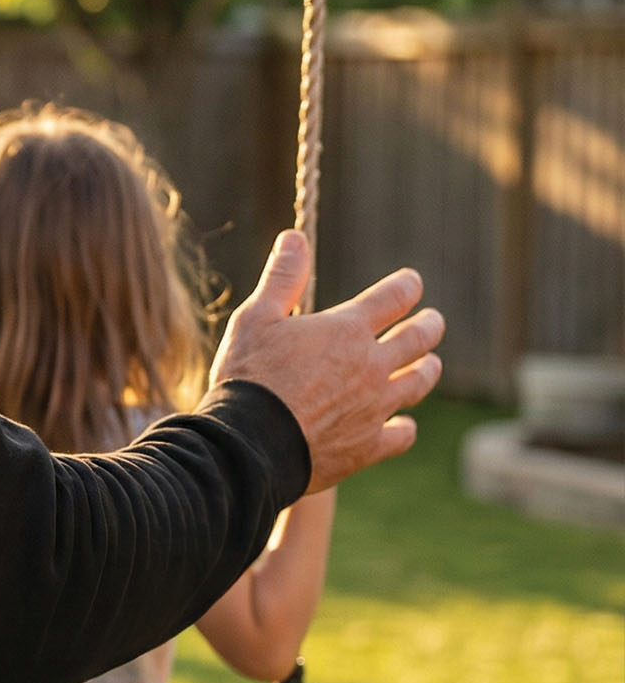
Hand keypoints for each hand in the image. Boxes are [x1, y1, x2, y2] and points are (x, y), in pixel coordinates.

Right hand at [209, 230, 443, 493]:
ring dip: (427, 369)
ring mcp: (375, 408)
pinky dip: (405, 426)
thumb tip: (294, 237)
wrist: (251, 443)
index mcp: (347, 330)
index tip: (412, 282)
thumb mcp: (255, 318)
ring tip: (430, 364)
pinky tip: (404, 424)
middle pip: (417, 339)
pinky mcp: (369, 445)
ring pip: (418, 383)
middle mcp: (371, 366)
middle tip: (433, 322)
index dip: (406, 286)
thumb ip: (282, 278)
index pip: (393, 298)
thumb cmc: (249, 376)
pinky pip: (403, 434)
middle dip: (429, 326)